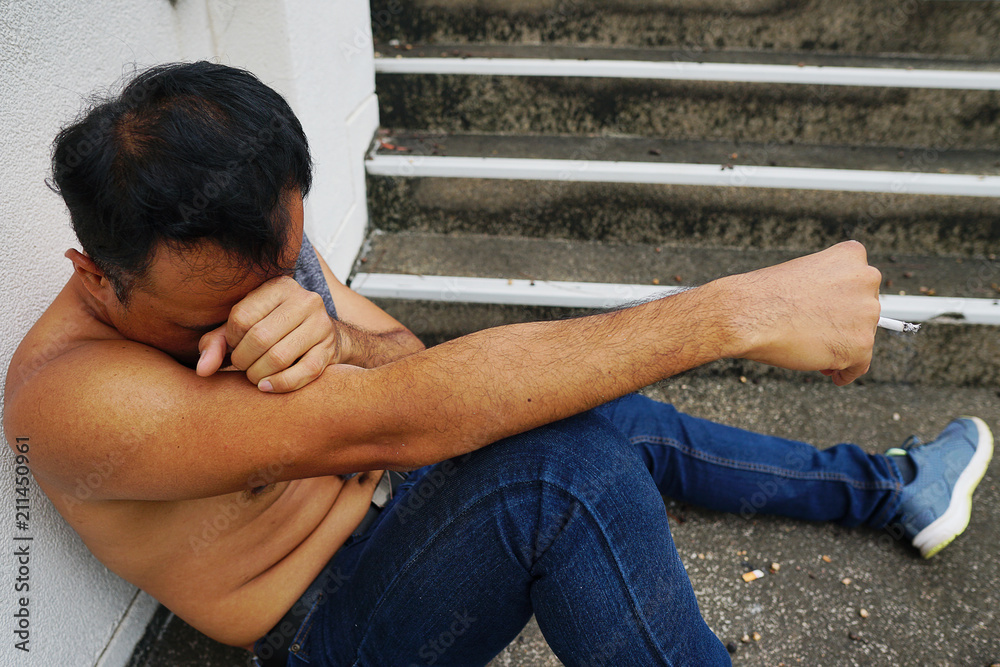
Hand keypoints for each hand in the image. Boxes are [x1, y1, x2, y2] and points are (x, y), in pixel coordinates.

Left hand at [196, 276, 343, 392]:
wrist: (324, 335)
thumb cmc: (275, 329)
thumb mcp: (243, 327)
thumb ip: (217, 342)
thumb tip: (203, 370)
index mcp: (279, 286)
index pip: (242, 316)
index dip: (232, 340)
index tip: (235, 346)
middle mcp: (304, 299)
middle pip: (260, 337)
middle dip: (243, 360)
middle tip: (243, 366)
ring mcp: (321, 324)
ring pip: (279, 357)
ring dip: (259, 375)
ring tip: (254, 376)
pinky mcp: (330, 349)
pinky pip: (303, 373)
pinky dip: (280, 385)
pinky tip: (267, 386)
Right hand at [725, 241, 881, 385]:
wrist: (746, 314)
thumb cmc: (764, 295)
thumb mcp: (802, 273)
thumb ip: (828, 286)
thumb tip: (838, 312)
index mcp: (851, 256)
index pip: (860, 283)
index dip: (843, 300)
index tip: (830, 311)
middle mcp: (866, 280)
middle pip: (864, 311)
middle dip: (843, 324)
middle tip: (816, 331)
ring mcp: (866, 313)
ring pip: (861, 338)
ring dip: (841, 346)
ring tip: (812, 348)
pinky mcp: (860, 344)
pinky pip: (859, 365)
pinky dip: (844, 371)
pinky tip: (829, 370)